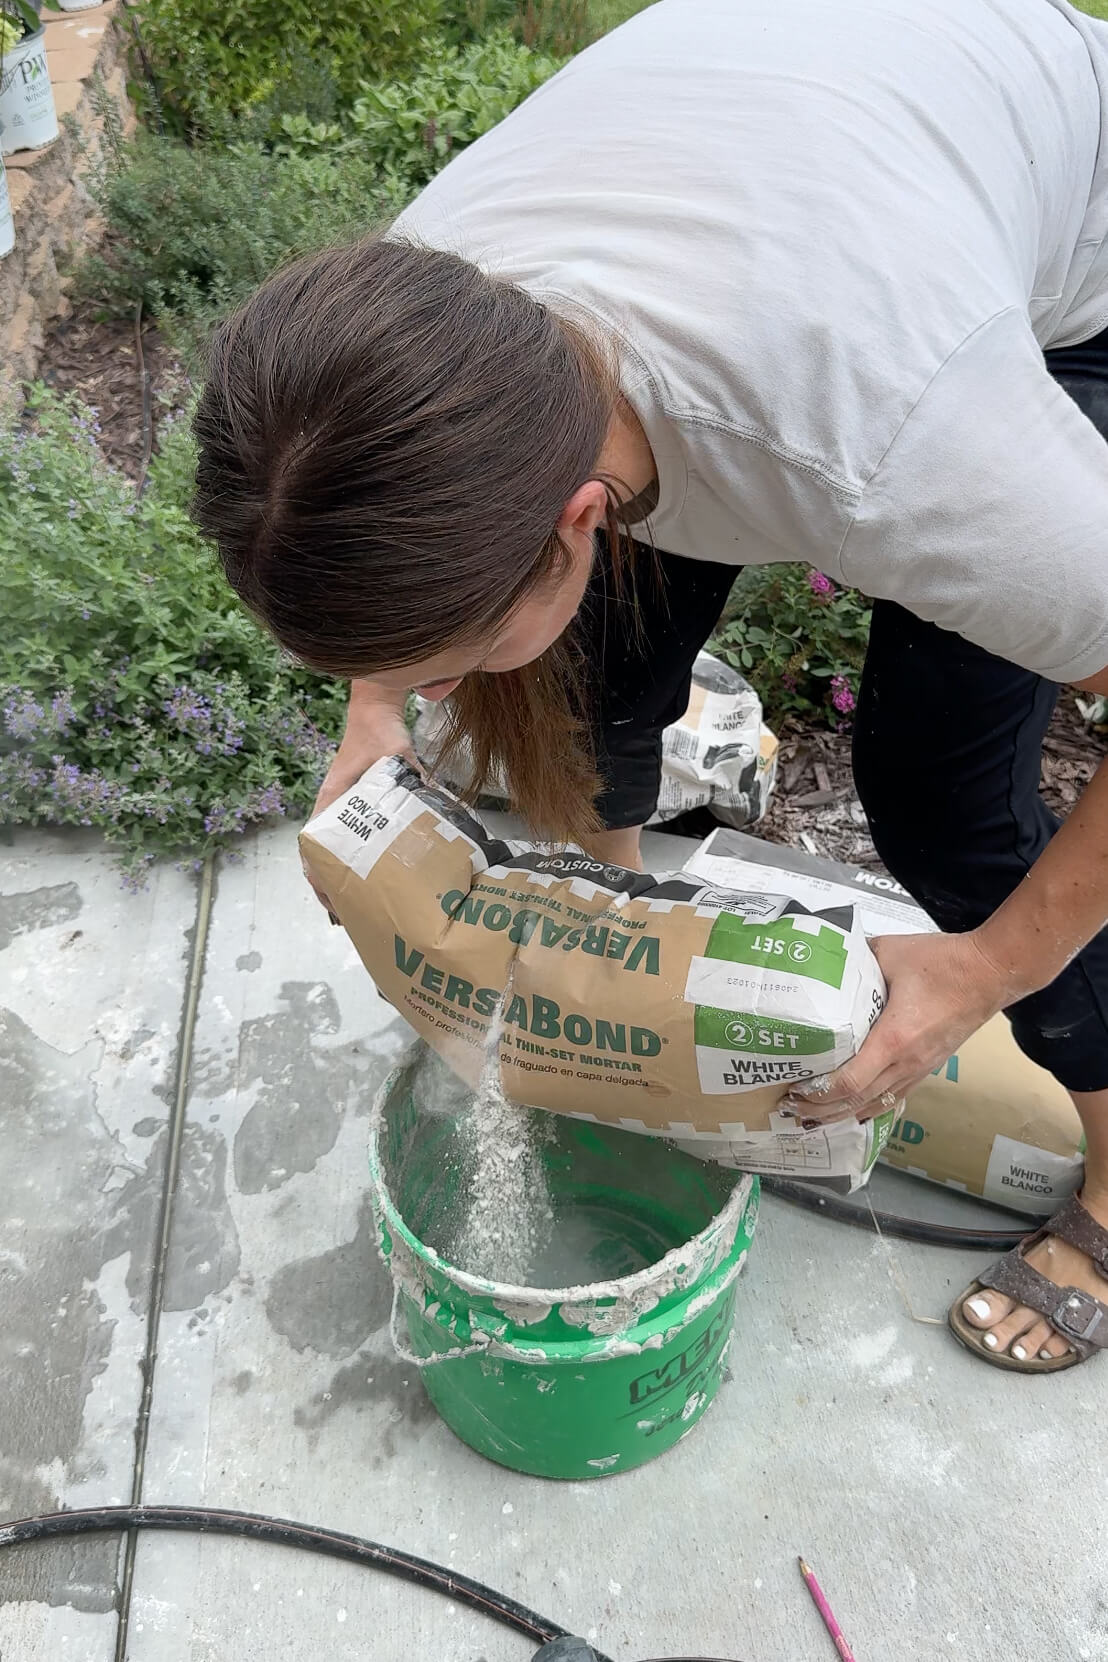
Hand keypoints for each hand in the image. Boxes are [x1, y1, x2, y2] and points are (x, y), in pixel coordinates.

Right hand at [302, 702, 414, 917]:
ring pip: (332, 851)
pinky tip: (371, 878)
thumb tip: (437, 810)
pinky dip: (352, 861)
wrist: (376, 713)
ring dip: (338, 877)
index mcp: (332, 800)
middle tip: (348, 914)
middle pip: (318, 856)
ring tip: (357, 905)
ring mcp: (342, 810)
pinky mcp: (355, 809)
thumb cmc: (380, 734)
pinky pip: (348, 840)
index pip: (313, 844)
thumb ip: (413, 781)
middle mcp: (332, 808)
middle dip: (329, 886)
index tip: (329, 897)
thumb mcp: (396, 758)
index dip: (317, 874)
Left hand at [779, 929, 1016, 1122]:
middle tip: (791, 1110)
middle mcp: (906, 1062)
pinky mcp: (929, 1066)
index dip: (819, 1093)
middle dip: (822, 1110)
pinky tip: (853, 1110)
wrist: (991, 972)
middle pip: (857, 1101)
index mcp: (894, 1038)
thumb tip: (826, 960)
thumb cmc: (943, 962)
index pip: (850, 1081)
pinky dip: (869, 1107)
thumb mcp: (891, 952)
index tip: (794, 1090)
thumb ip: (855, 959)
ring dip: (843, 1114)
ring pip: (876, 1105)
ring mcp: (920, 1068)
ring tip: (815, 1117)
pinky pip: (894, 1096)